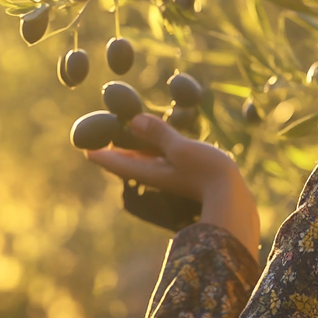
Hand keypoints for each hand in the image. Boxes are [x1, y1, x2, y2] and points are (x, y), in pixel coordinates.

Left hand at [86, 113, 258, 255]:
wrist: (233, 196)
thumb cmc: (206, 172)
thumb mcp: (180, 148)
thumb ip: (158, 134)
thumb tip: (133, 120)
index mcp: (149, 172)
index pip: (116, 163)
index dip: (100, 154)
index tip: (84, 149)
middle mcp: (155, 176)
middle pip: (127, 163)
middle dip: (114, 150)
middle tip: (100, 139)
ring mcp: (169, 177)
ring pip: (144, 162)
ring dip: (133, 149)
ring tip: (123, 137)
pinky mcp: (183, 174)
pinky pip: (160, 159)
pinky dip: (151, 150)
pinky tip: (154, 143)